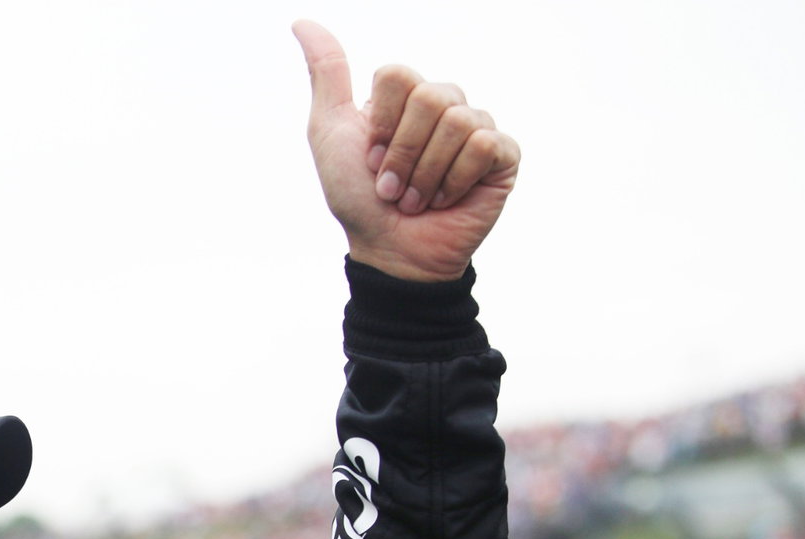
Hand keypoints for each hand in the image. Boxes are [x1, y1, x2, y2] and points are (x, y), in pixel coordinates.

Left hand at [292, 21, 518, 281]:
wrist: (389, 250)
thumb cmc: (358, 197)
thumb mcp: (330, 131)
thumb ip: (326, 74)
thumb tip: (302, 21)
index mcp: (406, 96)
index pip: (397, 75)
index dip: (380, 124)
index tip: (371, 158)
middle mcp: (444, 105)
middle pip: (430, 96)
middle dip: (403, 152)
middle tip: (394, 186)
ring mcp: (477, 128)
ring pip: (458, 120)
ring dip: (426, 173)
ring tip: (417, 199)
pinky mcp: (503, 156)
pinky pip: (485, 145)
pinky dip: (455, 180)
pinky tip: (446, 200)